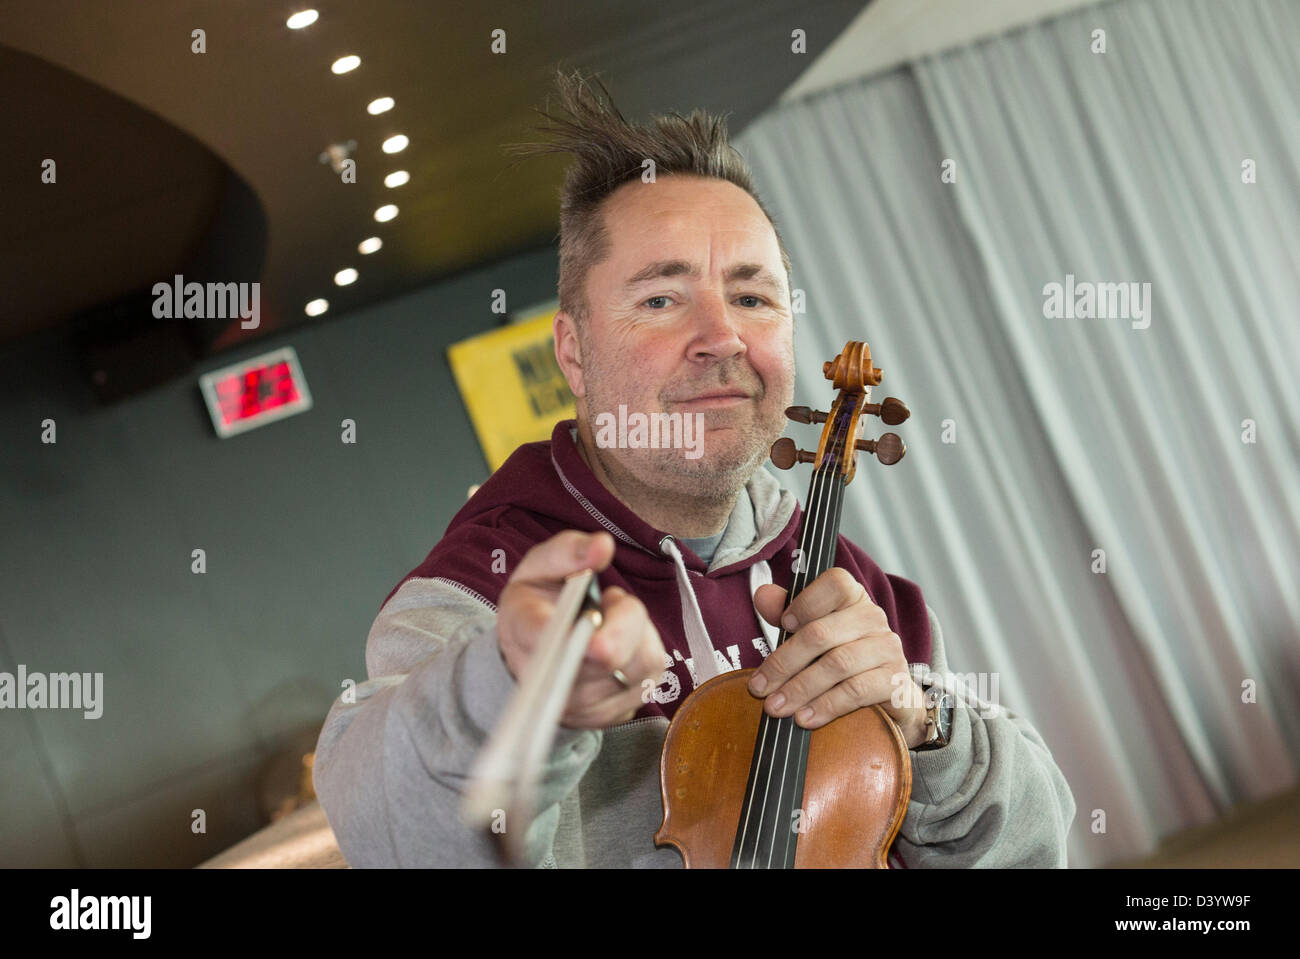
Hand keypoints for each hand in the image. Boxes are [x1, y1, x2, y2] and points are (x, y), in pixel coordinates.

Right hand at [497, 530, 665, 729]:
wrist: (536, 657)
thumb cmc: (538, 604)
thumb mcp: (540, 566)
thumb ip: (569, 551)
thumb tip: (602, 546)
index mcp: (524, 631)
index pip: (547, 638)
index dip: (578, 628)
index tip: (595, 610)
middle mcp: (550, 681)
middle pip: (606, 655)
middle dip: (622, 620)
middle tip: (609, 601)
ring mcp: (583, 706)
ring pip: (636, 665)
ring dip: (637, 635)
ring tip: (612, 623)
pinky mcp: (613, 715)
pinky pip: (649, 678)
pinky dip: (644, 652)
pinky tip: (624, 644)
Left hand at [750, 567, 929, 747]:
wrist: (888, 694)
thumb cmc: (841, 656)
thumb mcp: (814, 632)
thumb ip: (787, 612)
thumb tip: (762, 595)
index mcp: (853, 599)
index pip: (835, 583)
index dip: (806, 601)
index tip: (783, 623)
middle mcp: (873, 618)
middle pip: (822, 633)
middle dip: (784, 663)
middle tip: (760, 688)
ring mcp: (887, 648)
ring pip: (836, 664)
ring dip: (800, 689)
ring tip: (776, 707)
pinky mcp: (894, 681)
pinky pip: (855, 691)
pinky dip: (826, 706)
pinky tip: (805, 718)